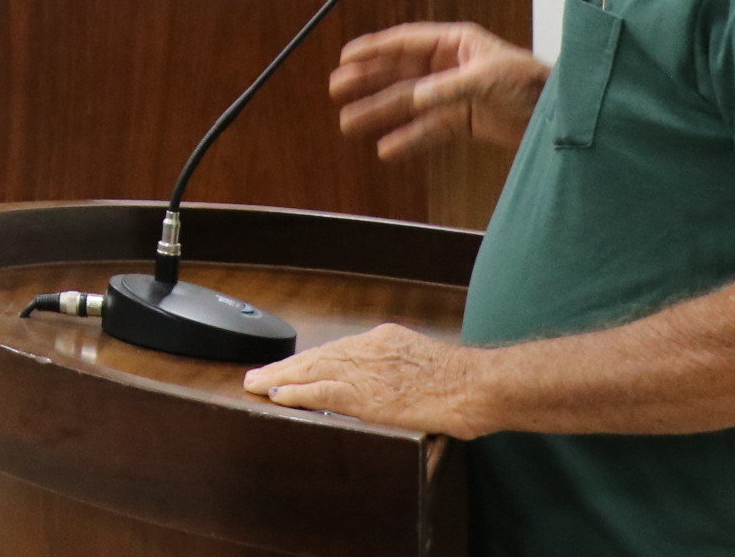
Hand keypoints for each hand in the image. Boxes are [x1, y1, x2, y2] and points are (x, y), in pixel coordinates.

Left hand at [243, 323, 488, 435]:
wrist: (478, 385)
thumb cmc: (463, 381)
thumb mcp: (425, 364)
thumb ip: (401, 371)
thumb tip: (394, 387)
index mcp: (384, 339)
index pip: (336, 349)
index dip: (310, 360)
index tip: (291, 367)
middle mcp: (369, 348)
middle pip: (317, 355)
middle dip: (286, 366)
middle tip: (258, 374)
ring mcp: (367, 371)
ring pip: (312, 371)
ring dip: (281, 378)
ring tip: (256, 383)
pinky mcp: (367, 395)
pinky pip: (323, 393)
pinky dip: (297, 393)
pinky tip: (278, 396)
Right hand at [332, 22, 550, 156]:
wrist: (562, 117)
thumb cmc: (532, 84)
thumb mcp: (488, 79)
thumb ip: (448, 88)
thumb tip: (414, 98)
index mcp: (456, 43)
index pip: (406, 43)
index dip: (374, 49)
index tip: (345, 57)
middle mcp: (451, 66)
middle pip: (400, 73)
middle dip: (368, 82)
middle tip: (336, 90)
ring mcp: (456, 95)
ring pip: (408, 104)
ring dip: (380, 113)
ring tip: (350, 124)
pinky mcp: (465, 121)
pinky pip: (428, 130)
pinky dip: (408, 139)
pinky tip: (387, 149)